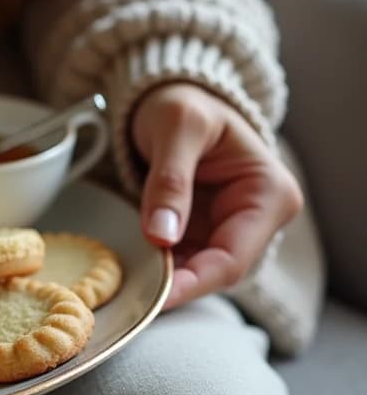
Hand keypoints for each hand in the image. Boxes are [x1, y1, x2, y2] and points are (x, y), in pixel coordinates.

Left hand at [131, 82, 302, 308]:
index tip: (157, 297)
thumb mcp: (177, 126)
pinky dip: (156, 268)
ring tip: (125, 286)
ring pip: (197, 272)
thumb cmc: (184, 102)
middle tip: (131, 297)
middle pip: (216, 272)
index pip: (233, 257)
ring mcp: (228, 228)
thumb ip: (171, 179)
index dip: (194, 282)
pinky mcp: (202, 232)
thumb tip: (163, 235)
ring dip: (163, 281)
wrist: (174, 97)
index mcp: (269, 194)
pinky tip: (131, 271)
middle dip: (176, 286)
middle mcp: (256, 218)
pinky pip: (181, 261)